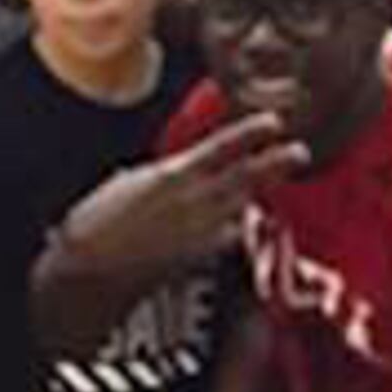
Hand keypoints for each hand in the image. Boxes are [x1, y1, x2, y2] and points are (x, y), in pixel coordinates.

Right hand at [51, 115, 308, 282]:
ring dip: (257, 194)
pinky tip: (238, 224)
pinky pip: (229, 238)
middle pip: (247, 177)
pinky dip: (236, 229)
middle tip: (300, 151)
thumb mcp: (125, 185)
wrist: (91, 269)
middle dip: (276, 162)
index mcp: (173, 175)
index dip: (252, 133)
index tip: (274, 122)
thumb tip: (165, 174)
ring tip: (273, 182)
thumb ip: (155, 177)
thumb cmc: (95, 225)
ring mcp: (200, 231)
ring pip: (242, 207)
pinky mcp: (200, 259)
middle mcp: (194, 201)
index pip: (223, 147)